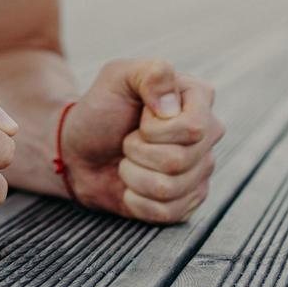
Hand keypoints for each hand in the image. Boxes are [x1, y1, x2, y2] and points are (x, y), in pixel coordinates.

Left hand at [59, 59, 222, 223]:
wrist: (80, 149)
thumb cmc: (102, 109)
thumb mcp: (118, 77)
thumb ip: (149, 73)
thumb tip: (171, 106)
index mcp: (198, 98)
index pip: (194, 129)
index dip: (155, 129)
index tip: (139, 116)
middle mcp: (207, 135)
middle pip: (179, 161)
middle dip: (137, 151)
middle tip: (128, 139)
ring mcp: (200, 170)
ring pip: (169, 189)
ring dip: (133, 175)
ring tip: (128, 160)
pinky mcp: (188, 201)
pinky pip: (166, 213)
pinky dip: (136, 200)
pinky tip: (132, 184)